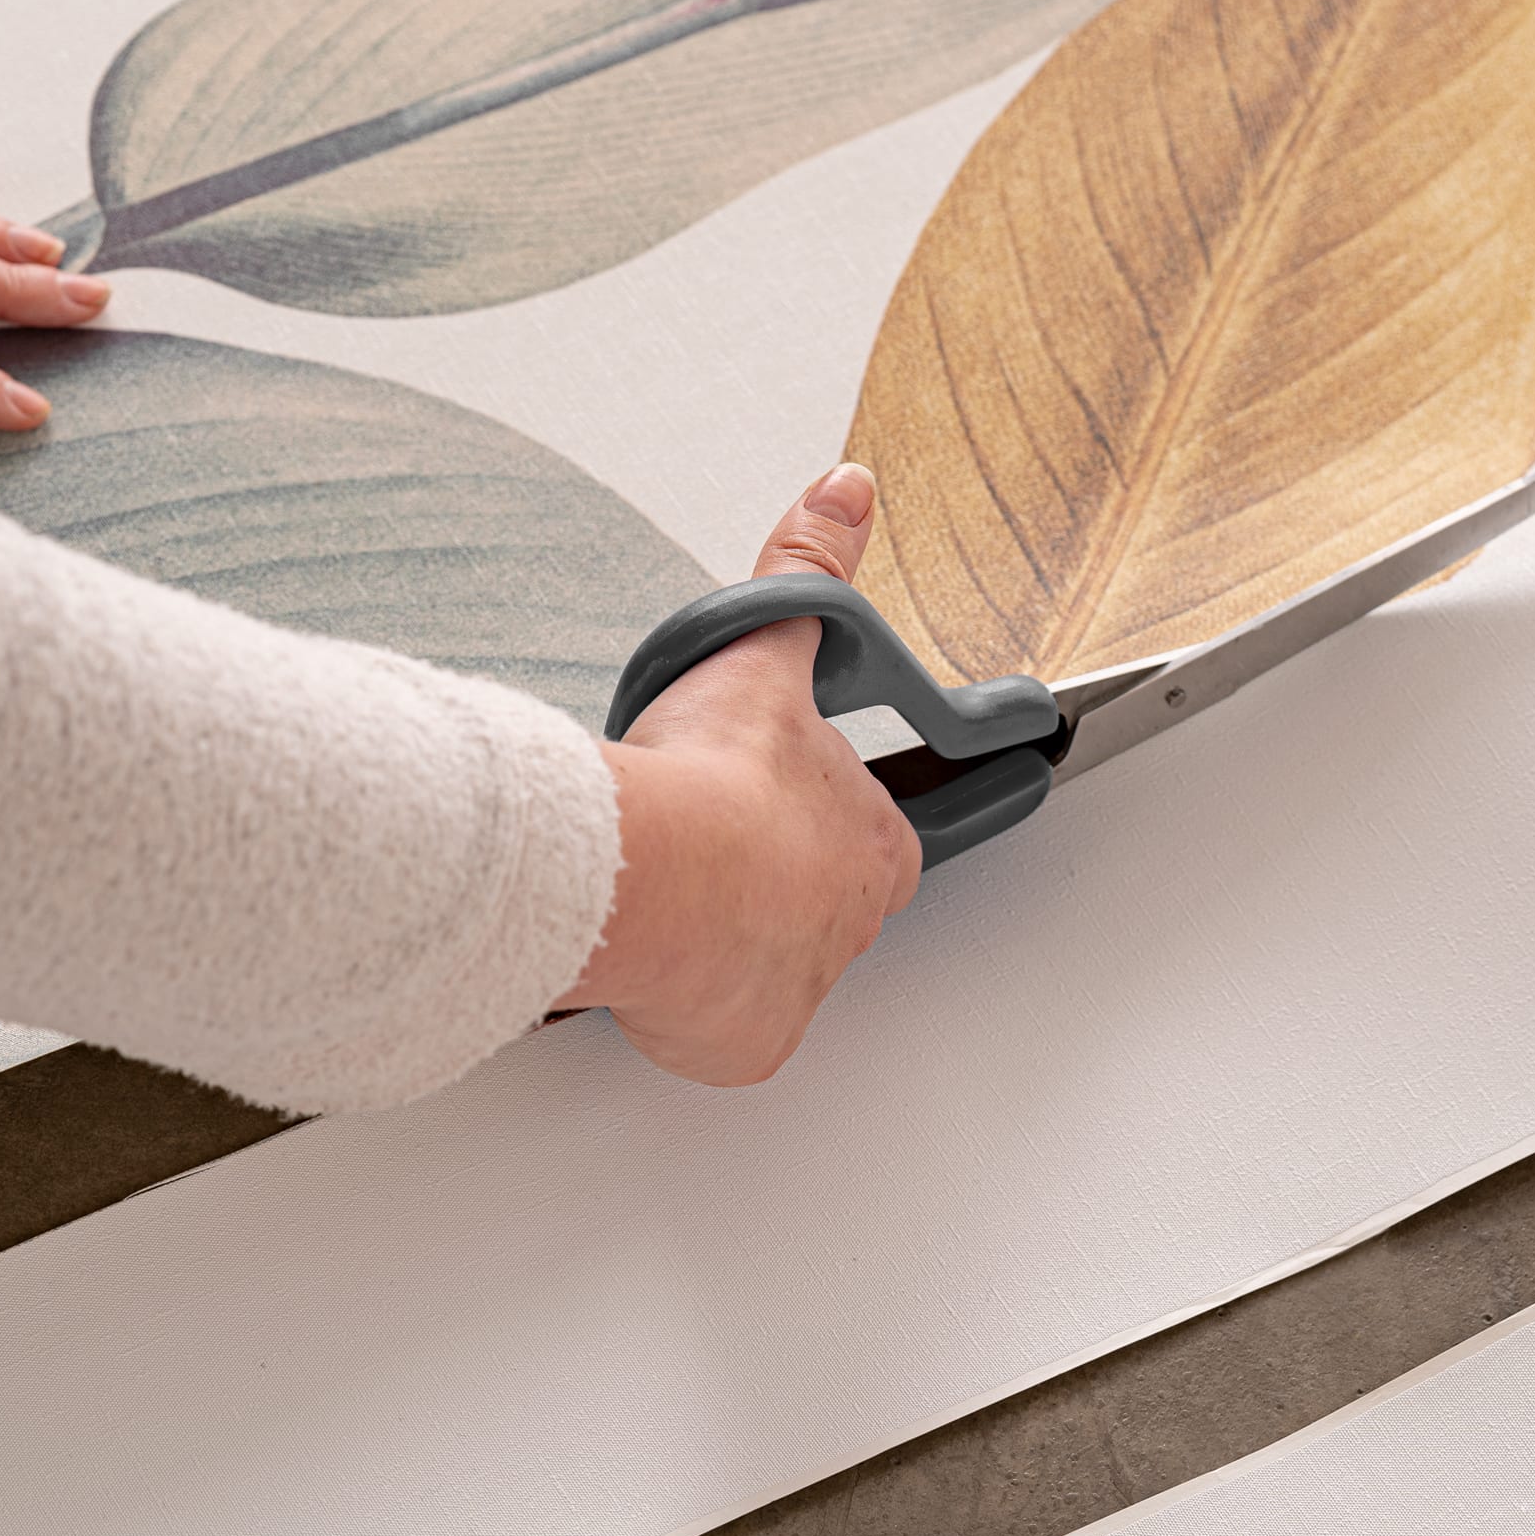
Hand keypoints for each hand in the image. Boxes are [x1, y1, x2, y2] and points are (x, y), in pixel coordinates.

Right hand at [568, 465, 923, 1085]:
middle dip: (773, 881)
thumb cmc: (712, 776)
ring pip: (771, 969)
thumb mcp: (765, 645)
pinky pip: (725, 1032)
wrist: (655, 873)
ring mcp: (799, 988)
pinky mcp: (746, 1043)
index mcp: (872, 839)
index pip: (880, 836)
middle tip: (714, 848)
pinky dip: (694, 1010)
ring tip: (676, 902)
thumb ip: (809, 567)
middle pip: (822, 905)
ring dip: (731, 942)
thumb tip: (845, 492)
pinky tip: (660, 971)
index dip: (829, 817)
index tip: (786, 814)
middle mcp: (848, 923)